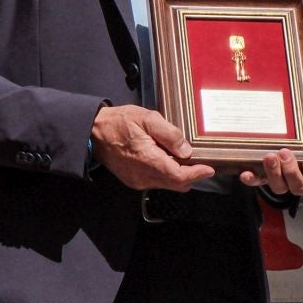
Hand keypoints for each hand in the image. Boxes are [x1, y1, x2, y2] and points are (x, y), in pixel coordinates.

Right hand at [91, 105, 213, 191]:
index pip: (179, 176)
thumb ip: (169, 134)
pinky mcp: (134, 181)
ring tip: (179, 156)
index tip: (209, 168)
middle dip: (190, 175)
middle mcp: (143, 176)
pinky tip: (164, 159)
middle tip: (199, 161)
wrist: (94, 133)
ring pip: (168, 185)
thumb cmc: (119, 122)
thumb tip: (186, 150)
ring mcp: (138, 181)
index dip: (196, 174)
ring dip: (178, 174)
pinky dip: (166, 174)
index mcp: (148, 160)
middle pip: (176, 184)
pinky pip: (157, 182)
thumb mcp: (147, 118)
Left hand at [237, 120, 302, 196]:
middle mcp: (300, 181)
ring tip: (269, 157)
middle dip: (291, 172)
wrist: (298, 129)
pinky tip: (246, 173)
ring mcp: (282, 180)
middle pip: (297, 188)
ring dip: (274, 174)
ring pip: (279, 188)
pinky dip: (252, 180)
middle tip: (285, 153)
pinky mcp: (265, 176)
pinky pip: (259, 182)